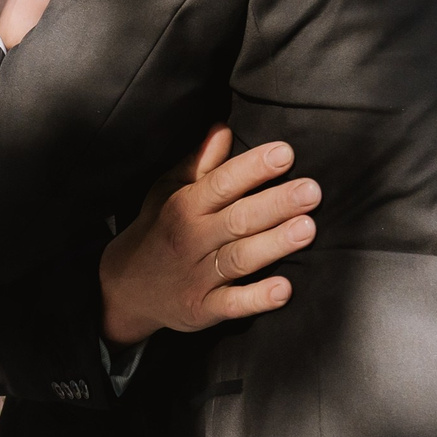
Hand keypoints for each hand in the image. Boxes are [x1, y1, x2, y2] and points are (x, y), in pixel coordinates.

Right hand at [98, 125, 320, 344]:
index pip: (222, 182)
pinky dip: (256, 299)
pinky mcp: (202, 308)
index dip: (254, 168)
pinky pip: (231, 304)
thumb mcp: (168, 191)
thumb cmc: (158, 229)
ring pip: (239, 258)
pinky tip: (283, 289)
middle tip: (311, 191)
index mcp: (185, 205)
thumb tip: (223, 128)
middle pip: (237, 219)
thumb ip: (199, 163)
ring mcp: (196, 275)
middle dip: (275, 204)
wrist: (125, 287)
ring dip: (273, 244)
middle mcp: (191, 238)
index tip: (285, 153)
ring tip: (307, 229)